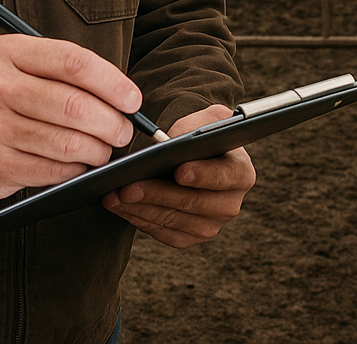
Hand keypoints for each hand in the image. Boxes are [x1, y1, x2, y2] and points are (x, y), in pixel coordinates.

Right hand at [0, 35, 141, 201]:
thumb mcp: (16, 65)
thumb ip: (63, 71)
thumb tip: (122, 95)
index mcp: (7, 53)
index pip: (74, 62)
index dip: (112, 82)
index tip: (132, 99)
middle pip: (75, 106)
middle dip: (112, 122)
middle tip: (123, 130)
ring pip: (68, 143)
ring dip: (98, 150)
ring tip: (104, 149)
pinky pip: (53, 172)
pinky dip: (76, 170)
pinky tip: (79, 164)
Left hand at [102, 104, 256, 247]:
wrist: (191, 156)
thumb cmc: (198, 133)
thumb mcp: (206, 118)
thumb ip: (198, 124)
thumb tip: (174, 141)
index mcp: (241, 173)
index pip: (224, 177)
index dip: (202, 175)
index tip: (179, 171)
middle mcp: (230, 204)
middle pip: (192, 203)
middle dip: (157, 193)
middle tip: (128, 185)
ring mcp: (210, 225)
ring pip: (172, 220)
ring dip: (140, 208)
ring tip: (115, 194)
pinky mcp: (189, 238)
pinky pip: (162, 232)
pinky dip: (139, 219)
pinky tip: (120, 206)